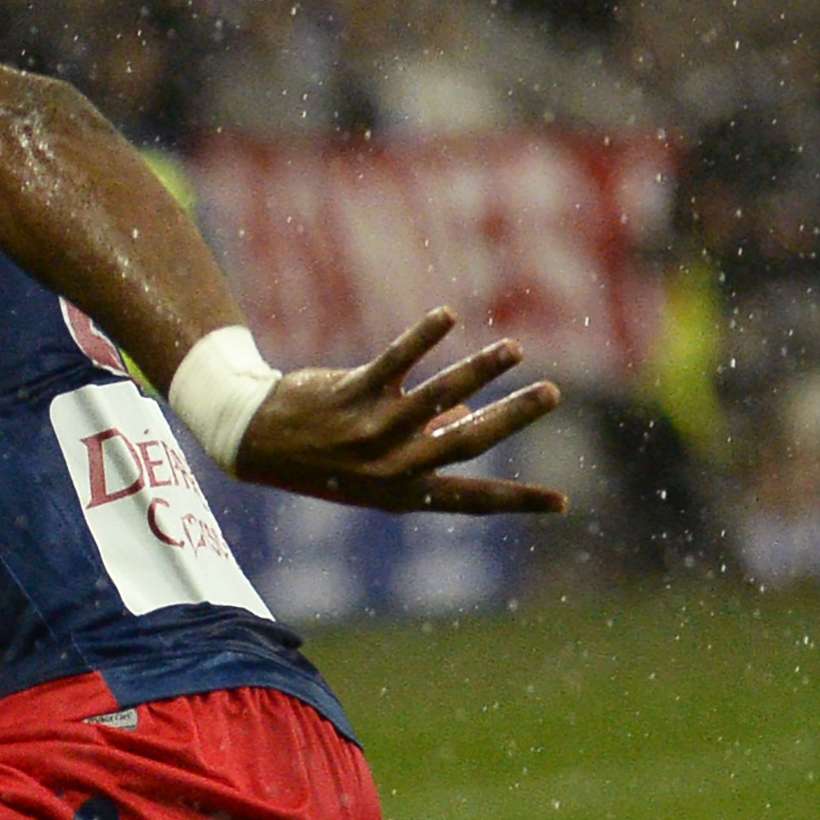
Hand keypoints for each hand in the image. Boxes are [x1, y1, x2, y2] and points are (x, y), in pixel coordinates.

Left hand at [232, 309, 565, 514]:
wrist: (255, 442)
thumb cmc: (326, 456)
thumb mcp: (374, 470)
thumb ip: (425, 446)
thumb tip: (470, 413)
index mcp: (401, 492)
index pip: (470, 500)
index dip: (517, 501)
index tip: (563, 503)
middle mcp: (388, 465)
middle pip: (463, 442)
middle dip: (511, 419)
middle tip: (553, 393)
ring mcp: (368, 429)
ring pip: (433, 398)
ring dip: (478, 372)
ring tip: (514, 349)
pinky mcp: (348, 393)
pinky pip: (391, 362)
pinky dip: (421, 339)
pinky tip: (447, 316)